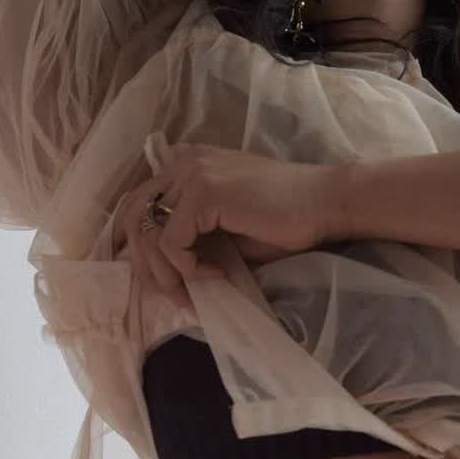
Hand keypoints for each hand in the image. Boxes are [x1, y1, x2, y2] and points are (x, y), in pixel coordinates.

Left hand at [112, 141, 342, 305]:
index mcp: (187, 165)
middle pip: (133, 218)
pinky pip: (172, 243)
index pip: (138, 203)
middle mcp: (183, 163)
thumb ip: (194, 233)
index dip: (136, 244)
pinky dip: (189, 268)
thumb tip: (161, 268)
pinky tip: (217, 274)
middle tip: (174, 295)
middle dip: (146, 265)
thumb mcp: (227, 225)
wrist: (325, 203)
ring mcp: (192, 174)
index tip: (155, 279)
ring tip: (193, 294)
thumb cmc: (286, 219)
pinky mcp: (204, 194)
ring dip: (167, 274)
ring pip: (149, 234)